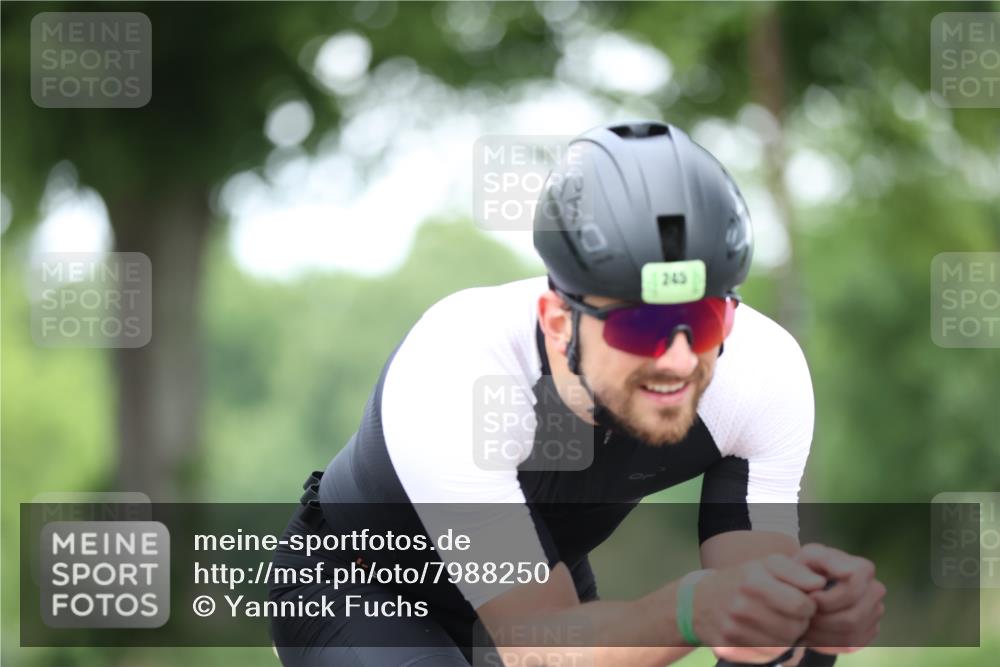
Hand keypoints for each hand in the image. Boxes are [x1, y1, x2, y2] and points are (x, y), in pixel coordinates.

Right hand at [694, 554, 826, 664]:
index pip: (801, 605)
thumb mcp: (766, 564)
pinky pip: (766, 657)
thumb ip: (796, 570)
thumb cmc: (743, 580)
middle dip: (797, 623)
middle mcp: (741, 607)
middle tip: (787, 614)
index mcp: (753, 581)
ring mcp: (733, 630)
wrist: (700, 601)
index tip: (800, 601)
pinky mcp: (729, 649)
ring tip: (775, 624)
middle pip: (793, 629)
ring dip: (785, 638)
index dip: (807, 605)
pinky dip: (770, 649)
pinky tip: (762, 635)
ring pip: (782, 646)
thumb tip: (821, 583)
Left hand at [794, 543, 885, 653]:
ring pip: (851, 635)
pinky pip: (850, 645)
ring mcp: (876, 612)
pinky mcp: (870, 631)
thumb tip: (849, 573)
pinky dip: (827, 642)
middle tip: (803, 616)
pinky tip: (813, 632)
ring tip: (805, 624)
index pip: (851, 593)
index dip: (826, 600)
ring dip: (822, 633)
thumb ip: (827, 560)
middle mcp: (875, 590)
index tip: (808, 599)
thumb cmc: (807, 568)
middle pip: (851, 618)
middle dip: (822, 620)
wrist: (807, 584)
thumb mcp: (809, 557)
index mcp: (864, 569)